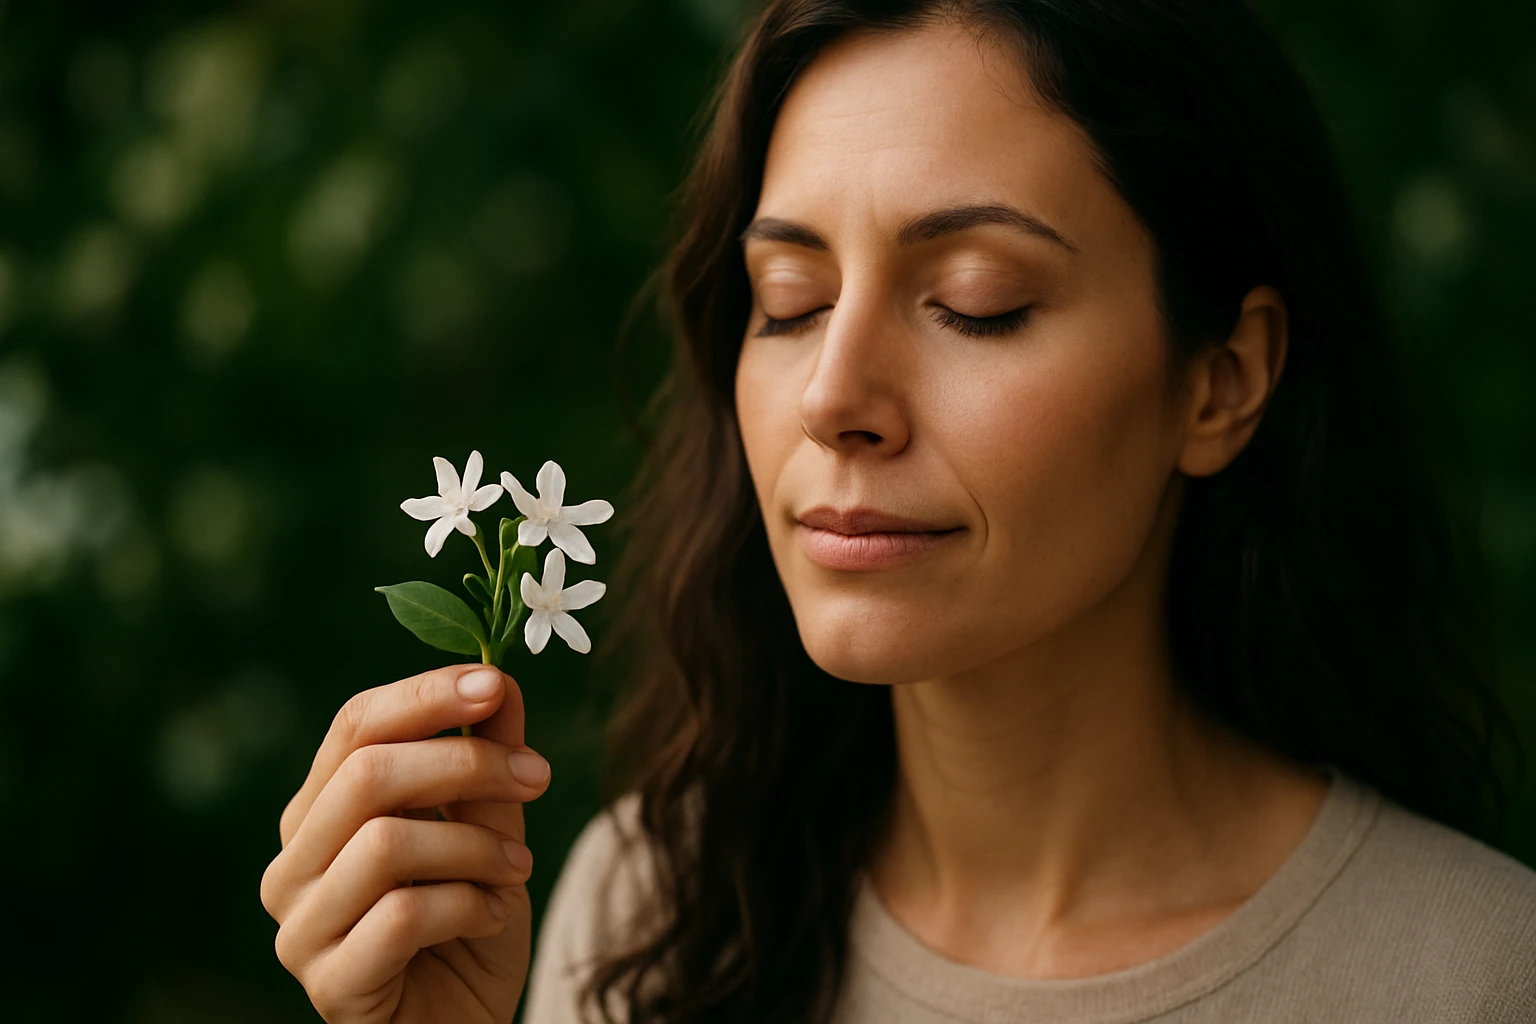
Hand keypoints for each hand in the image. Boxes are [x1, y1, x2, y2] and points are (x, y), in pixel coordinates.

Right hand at [260, 664, 550, 1022]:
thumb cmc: (469, 925)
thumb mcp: (489, 830)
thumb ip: (486, 763)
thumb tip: (501, 681)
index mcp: (320, 813)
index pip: (354, 727)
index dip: (425, 695)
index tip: (495, 683)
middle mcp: (293, 864)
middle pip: (368, 775)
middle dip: (467, 763)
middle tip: (539, 778)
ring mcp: (302, 927)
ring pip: (387, 843)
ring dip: (478, 845)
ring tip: (518, 867)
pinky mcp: (330, 984)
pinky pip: (403, 916)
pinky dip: (468, 905)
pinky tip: (493, 917)